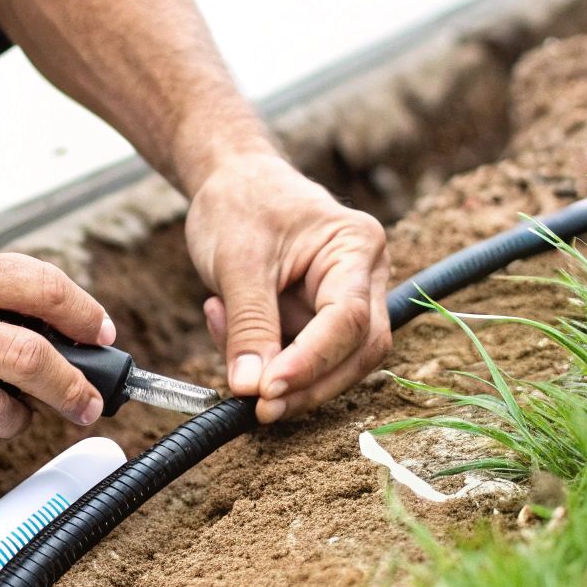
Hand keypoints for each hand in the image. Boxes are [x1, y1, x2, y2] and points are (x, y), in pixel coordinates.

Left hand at [184, 154, 391, 422]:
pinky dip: (264, 358)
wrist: (230, 180)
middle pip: (357, 351)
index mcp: (356, 246)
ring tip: (223, 331)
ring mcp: (345, 301)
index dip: (312, 362)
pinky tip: (224, 324)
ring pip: (336, 364)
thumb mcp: (236, 260)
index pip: (348, 320)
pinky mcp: (318, 319)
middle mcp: (363, 277)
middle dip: (308, 385)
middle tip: (257, 407)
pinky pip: (302, 357)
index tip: (267, 391)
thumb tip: (251, 389)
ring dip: (283, 375)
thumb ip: (247, 325)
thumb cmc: (239, 203)